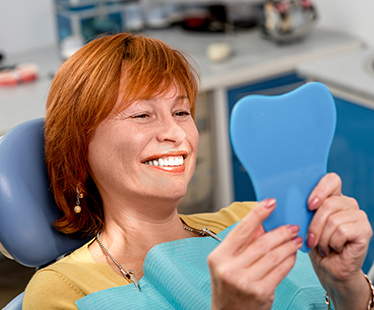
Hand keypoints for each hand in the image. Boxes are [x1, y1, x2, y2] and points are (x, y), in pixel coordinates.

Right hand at [208, 199, 302, 309]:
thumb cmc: (229, 288)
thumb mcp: (228, 264)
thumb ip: (243, 244)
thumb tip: (263, 224)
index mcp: (218, 257)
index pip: (241, 230)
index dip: (257, 214)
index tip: (270, 202)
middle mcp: (229, 269)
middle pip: (261, 243)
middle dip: (280, 232)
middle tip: (292, 226)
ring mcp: (245, 282)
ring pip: (273, 256)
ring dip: (288, 245)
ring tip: (296, 239)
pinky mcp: (261, 293)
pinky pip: (280, 270)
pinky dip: (289, 260)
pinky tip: (293, 254)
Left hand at [306, 173, 372, 308]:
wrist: (329, 270)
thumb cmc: (315, 246)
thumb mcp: (304, 223)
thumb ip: (303, 209)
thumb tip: (288, 200)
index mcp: (333, 197)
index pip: (332, 180)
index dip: (320, 189)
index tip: (308, 205)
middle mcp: (348, 203)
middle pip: (329, 203)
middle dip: (314, 224)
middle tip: (311, 238)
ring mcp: (358, 216)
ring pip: (334, 219)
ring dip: (322, 237)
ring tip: (323, 245)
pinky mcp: (365, 230)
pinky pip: (342, 230)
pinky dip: (333, 242)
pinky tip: (334, 248)